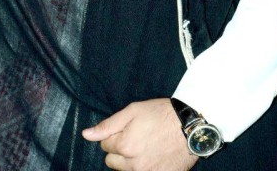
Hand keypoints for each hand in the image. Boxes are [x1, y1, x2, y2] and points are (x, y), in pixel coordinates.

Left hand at [82, 97, 197, 170]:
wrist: (190, 126)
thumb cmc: (161, 114)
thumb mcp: (133, 111)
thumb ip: (108, 125)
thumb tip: (86, 135)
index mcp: (125, 145)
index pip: (105, 145)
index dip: (115, 134)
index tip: (128, 128)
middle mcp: (133, 165)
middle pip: (111, 162)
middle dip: (119, 150)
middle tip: (135, 138)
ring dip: (130, 161)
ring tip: (145, 146)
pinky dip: (143, 167)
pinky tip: (153, 156)